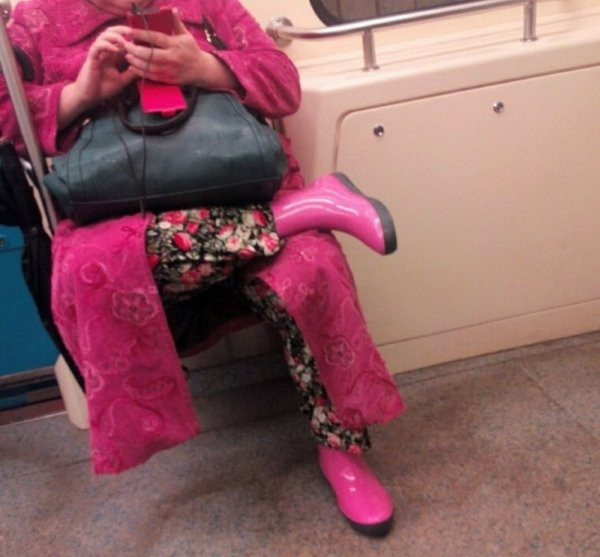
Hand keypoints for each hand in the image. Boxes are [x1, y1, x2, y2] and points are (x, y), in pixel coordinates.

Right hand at [73, 25, 136, 105]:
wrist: (89, 97)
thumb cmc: (103, 88)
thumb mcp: (122, 80)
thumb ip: (131, 73)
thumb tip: (145, 66)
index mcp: (112, 56)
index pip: (121, 41)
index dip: (130, 38)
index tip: (142, 39)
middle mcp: (105, 52)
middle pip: (111, 33)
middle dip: (122, 30)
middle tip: (133, 31)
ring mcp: (97, 54)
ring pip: (103, 36)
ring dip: (115, 36)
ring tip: (125, 41)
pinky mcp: (91, 58)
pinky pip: (97, 47)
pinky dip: (106, 45)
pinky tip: (115, 49)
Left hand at [124, 10, 238, 88]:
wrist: (201, 70)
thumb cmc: (191, 50)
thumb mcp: (186, 35)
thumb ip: (176, 22)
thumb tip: (170, 8)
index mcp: (175, 44)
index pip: (156, 38)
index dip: (141, 34)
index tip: (130, 31)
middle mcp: (172, 58)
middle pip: (150, 54)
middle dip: (135, 50)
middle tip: (125, 45)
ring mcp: (170, 70)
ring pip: (148, 67)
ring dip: (135, 61)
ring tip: (127, 55)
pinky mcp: (168, 79)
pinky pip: (151, 76)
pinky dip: (140, 72)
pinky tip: (133, 67)